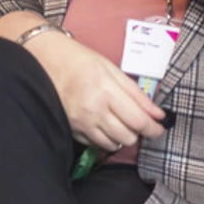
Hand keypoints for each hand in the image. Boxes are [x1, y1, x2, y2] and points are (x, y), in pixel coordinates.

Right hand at [24, 30, 166, 151]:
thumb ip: (135, 93)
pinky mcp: (71, 129)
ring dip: (122, 137)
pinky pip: (96, 144)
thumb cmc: (78, 59)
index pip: (138, 121)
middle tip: (137, 121)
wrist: (43, 59)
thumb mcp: (110, 69)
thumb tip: (158, 114)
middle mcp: (93, 110)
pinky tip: (104, 125)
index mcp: (105, 91)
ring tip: (120, 123)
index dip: (154, 128)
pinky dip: (105, 139)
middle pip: (128, 136)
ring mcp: (80, 122)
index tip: (159, 128)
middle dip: (138, 132)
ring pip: (113, 144)